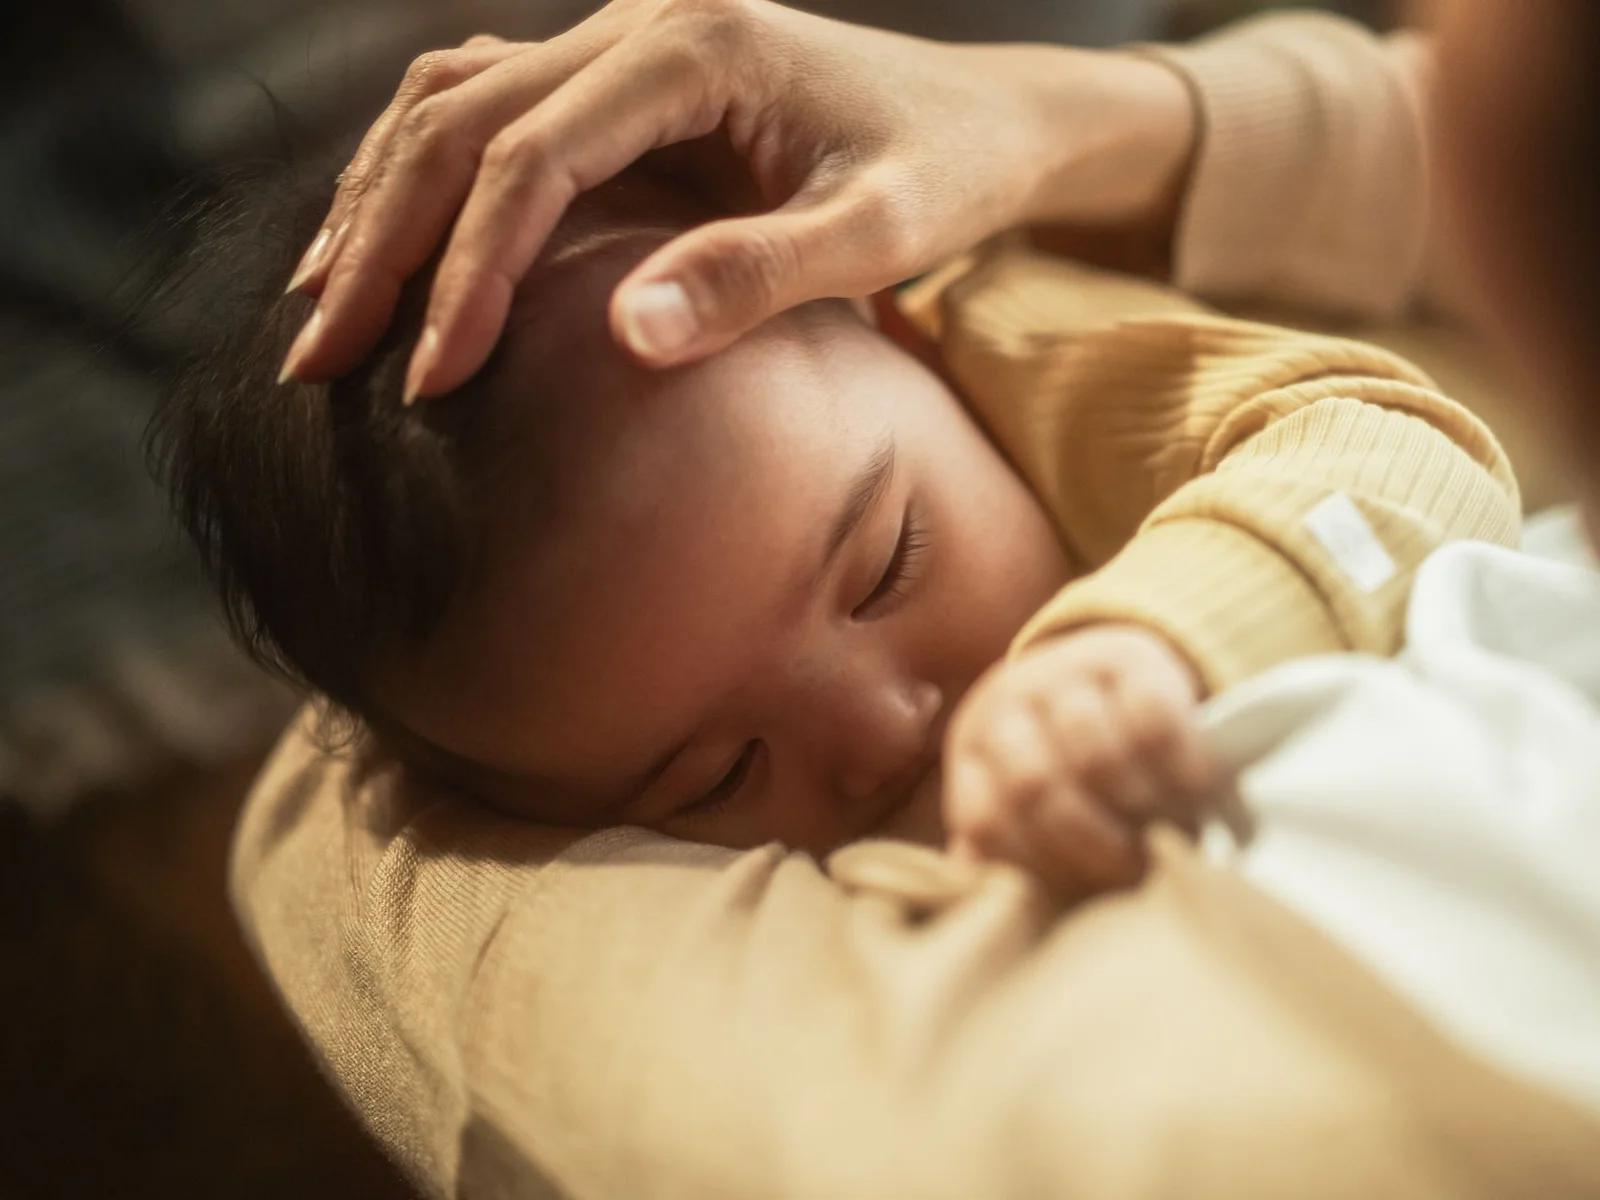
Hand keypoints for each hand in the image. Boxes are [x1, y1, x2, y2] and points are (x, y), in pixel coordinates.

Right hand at [278, 0, 1194, 398]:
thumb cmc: (948, 175)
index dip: (469, 272)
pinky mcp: (622, 78)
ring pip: (449, 102)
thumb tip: (624, 335)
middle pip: (458, 121)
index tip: (430, 380)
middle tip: (318, 360)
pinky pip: (487, 107)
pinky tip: (386, 245)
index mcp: (693, 45)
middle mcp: (636, 22)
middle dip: (382, 245)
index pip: (533, 159)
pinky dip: (421, 176)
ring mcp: (620, 41)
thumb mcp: (880, 233)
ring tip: (321, 307)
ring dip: (377, 203)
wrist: (986, 121)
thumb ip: (759, 275)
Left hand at [942, 624, 1222, 898]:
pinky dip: (1181, 765)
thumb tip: (994, 908)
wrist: (1112, 670)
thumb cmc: (1072, 762)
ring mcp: (1063, 671)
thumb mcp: (1030, 800)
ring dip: (1140, 808)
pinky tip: (1200, 792)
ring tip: (1170, 836)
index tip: (1082, 895)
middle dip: (1092, 845)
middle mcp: (1006, 702)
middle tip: (1135, 872)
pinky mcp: (1128, 655)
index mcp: (974, 749)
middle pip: (1036, 788)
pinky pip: (1153, 719)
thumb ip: (1012, 849)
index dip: (1037, 866)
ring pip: (1095, 756)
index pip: (987, 821)